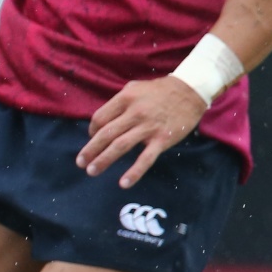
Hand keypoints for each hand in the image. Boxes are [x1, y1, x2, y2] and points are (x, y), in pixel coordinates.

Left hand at [77, 76, 206, 188]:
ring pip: (120, 146)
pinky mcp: (162, 139)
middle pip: (106, 134)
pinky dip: (134, 172)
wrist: (191, 90)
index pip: (99, 118)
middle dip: (90, 150)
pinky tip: (124, 183)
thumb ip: (117, 104)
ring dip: (103, 160)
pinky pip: (145, 158)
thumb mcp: (135, 89)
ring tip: (91, 171)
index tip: (92, 138)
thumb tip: (99, 123)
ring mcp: (148, 127)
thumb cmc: (159, 91)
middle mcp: (134, 113)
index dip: (92, 131)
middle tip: (80, 163)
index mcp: (125, 98)